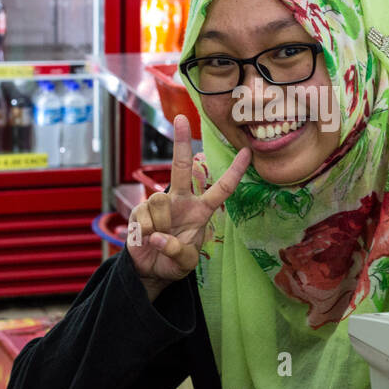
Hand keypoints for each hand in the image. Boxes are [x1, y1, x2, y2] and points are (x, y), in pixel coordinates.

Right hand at [127, 114, 249, 302]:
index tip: (247, 152)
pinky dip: (146, 233)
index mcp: (200, 211)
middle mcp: (181, 201)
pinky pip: (144, 217)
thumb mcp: (185, 262)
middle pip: (182, 167)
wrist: (151, 271)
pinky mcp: (140, 211)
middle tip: (181, 117)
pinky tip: (147, 240)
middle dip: (180, 142)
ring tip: (159, 241)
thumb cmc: (174, 262)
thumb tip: (158, 237)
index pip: (222, 189)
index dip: (234, 172)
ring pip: (159, 201)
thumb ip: (177, 251)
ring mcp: (159, 204)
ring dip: (160, 226)